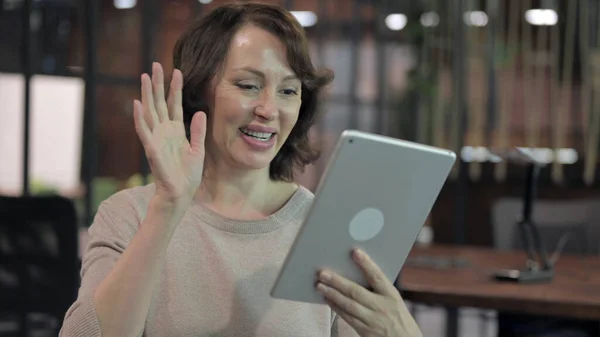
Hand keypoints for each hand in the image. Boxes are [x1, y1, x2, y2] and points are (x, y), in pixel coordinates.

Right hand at [133, 62, 206, 208]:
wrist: (180, 193)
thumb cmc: (187, 174)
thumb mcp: (198, 149)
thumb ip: (198, 131)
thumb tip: (201, 112)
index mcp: (176, 130)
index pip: (174, 104)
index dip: (175, 88)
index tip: (177, 70)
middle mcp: (164, 131)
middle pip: (159, 102)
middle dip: (157, 84)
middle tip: (155, 65)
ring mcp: (156, 138)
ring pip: (150, 111)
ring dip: (147, 94)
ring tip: (144, 77)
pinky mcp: (151, 148)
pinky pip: (144, 130)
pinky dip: (139, 117)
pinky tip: (137, 103)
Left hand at [316, 249, 421, 336]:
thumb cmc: (399, 318)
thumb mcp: (395, 301)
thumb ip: (379, 289)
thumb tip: (358, 272)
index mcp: (392, 295)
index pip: (377, 276)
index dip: (366, 264)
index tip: (355, 252)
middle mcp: (382, 307)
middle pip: (356, 292)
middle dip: (337, 281)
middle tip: (322, 273)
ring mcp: (373, 320)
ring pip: (348, 305)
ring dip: (332, 294)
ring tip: (319, 285)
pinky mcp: (365, 331)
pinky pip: (347, 317)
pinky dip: (336, 307)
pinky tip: (328, 299)